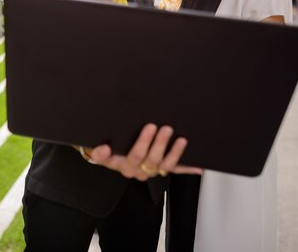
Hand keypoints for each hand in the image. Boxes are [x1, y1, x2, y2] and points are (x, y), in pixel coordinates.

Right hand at [83, 124, 202, 180]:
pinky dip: (187, 169)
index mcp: (123, 165)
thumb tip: (101, 149)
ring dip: (174, 153)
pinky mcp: (160, 169)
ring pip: (165, 167)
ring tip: (181, 140)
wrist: (107, 155)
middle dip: (160, 143)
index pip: (134, 156)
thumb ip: (98, 152)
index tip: (150, 127)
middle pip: (151, 160)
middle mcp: (138, 170)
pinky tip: (199, 167)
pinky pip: (175, 170)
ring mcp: (151, 170)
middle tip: (164, 127)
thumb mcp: (98, 149)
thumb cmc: (106, 148)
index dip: (143, 144)